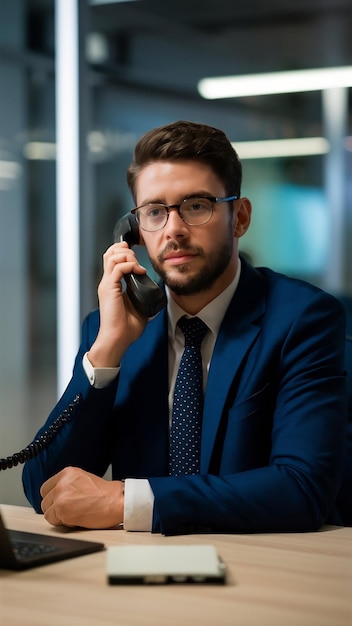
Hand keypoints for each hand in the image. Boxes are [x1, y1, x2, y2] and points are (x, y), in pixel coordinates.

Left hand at [40, 466, 123, 528]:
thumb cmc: (105, 494)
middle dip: (55, 507)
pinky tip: (76, 518)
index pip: (46, 488)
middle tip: (71, 509)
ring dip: (58, 515)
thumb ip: (68, 484)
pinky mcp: (62, 509)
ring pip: (47, 511)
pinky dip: (62, 523)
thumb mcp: (83, 479)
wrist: (117, 501)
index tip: (61, 502)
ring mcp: (61, 496)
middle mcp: (62, 482)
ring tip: (75, 513)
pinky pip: (52, 520)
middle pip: (45, 500)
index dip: (53, 498)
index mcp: (67, 473)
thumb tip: (55, 495)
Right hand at [88, 241, 147, 366]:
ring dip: (127, 256)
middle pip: (109, 253)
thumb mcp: (138, 307)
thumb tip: (155, 293)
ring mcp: (107, 285)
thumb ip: (143, 297)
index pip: (112, 260)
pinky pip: (118, 268)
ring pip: (112, 257)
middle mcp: (107, 283)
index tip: (136, 256)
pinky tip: (139, 272)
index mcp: (112, 286)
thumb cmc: (126, 328)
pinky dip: (130, 265)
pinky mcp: (109, 289)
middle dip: (124, 250)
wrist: (117, 339)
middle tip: (137, 258)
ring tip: (138, 265)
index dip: (123, 252)